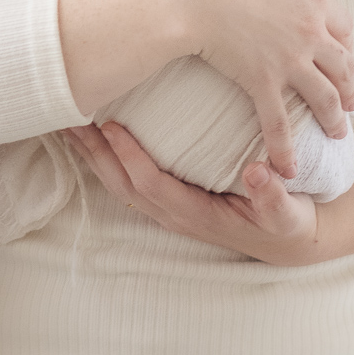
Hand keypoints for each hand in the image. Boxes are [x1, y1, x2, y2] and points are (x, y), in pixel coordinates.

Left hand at [66, 122, 324, 266]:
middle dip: (93, 153)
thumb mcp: (286, 214)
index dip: (129, 158)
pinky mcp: (164, 196)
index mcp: (195, 214)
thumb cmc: (284, 221)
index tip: (111, 127)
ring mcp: (165, 207)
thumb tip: (257, 174)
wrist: (285, 237)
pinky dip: (104, 155)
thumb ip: (273, 197)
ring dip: (91, 153)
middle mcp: (172, 213)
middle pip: (121, 184)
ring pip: (116, 181)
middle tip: (69, 117)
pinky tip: (90, 131)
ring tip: (67, 119)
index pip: (151, 185)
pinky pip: (124, 176)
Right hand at [177, 0, 353, 176]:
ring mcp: (288, 63)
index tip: (345, 52)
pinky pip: (279, 121)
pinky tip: (289, 166)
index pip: (344, 26)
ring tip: (336, 135)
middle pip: (342, 66)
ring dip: (332, 118)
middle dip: (350, 86)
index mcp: (313, 2)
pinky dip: (286, 147)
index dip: (347, 42)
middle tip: (351, 101)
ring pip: (323, 97)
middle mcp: (309, 36)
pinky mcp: (261, 83)